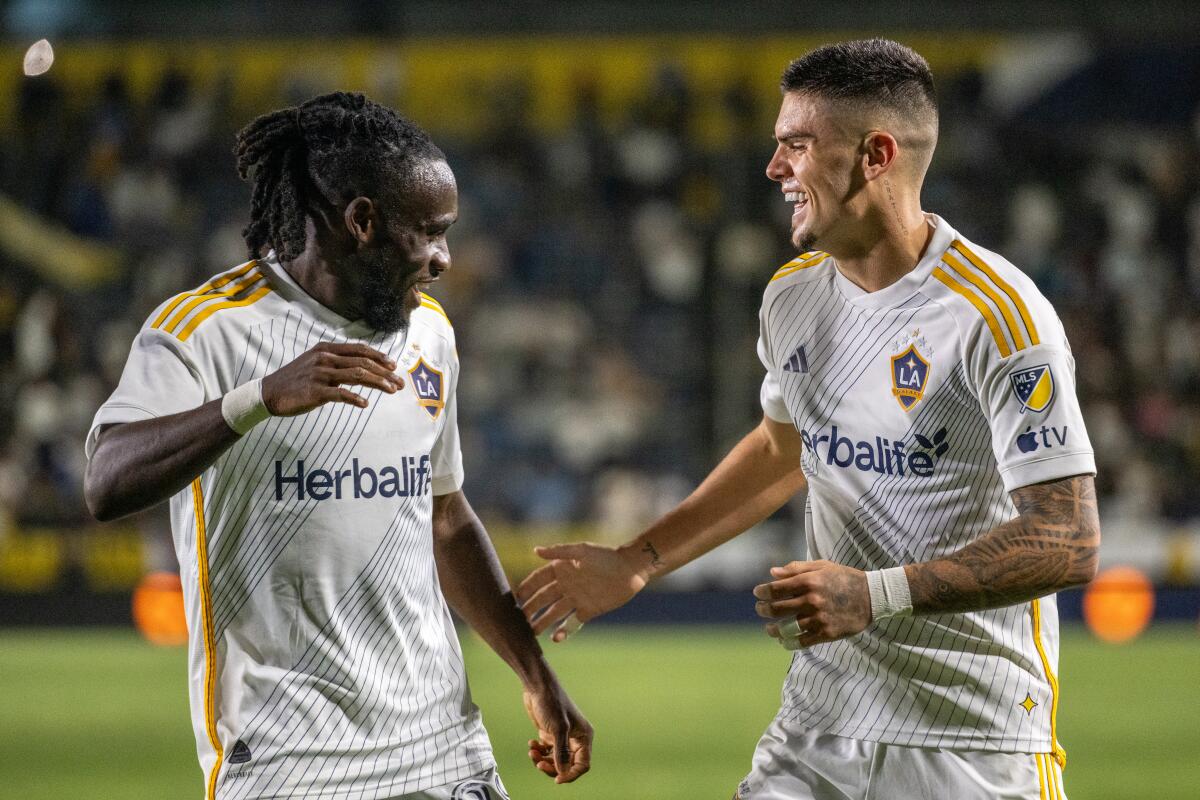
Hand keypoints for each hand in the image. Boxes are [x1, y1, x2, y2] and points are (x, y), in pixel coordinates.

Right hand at [261, 342, 403, 414]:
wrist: (269, 393)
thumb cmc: (296, 379)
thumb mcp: (316, 362)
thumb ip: (337, 361)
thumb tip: (362, 366)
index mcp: (326, 349)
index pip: (359, 349)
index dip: (380, 356)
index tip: (394, 366)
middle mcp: (325, 358)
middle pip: (363, 362)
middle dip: (385, 372)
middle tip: (400, 383)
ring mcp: (319, 374)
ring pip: (357, 375)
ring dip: (378, 383)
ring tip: (391, 391)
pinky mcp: (314, 392)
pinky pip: (340, 394)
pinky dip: (355, 398)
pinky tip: (365, 404)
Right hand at [516, 543, 646, 641]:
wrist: (631, 569)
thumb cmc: (606, 556)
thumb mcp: (582, 551)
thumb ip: (559, 552)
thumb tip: (535, 550)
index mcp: (562, 569)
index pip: (538, 580)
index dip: (526, 588)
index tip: (514, 598)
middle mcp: (566, 585)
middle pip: (543, 599)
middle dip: (531, 608)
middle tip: (519, 620)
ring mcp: (576, 598)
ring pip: (554, 613)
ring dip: (543, 622)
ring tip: (531, 633)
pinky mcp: (588, 610)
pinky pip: (572, 622)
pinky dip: (564, 630)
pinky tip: (555, 638)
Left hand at [523, 681, 592, 782]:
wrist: (537, 686)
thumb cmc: (551, 702)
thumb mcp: (558, 728)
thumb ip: (561, 752)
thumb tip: (563, 772)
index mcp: (584, 737)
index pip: (582, 764)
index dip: (571, 774)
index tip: (557, 779)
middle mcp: (575, 739)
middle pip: (567, 765)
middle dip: (552, 767)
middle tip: (539, 764)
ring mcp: (562, 737)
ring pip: (555, 760)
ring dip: (542, 760)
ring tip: (532, 753)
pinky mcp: (551, 735)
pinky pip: (546, 752)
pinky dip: (539, 752)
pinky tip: (532, 744)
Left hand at [753, 560, 871, 647]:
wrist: (872, 596)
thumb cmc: (844, 578)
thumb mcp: (821, 566)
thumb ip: (795, 569)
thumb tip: (772, 573)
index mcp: (809, 581)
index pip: (775, 589)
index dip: (762, 592)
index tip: (757, 593)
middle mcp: (812, 600)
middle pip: (777, 609)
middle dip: (763, 610)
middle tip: (760, 609)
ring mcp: (819, 618)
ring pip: (787, 628)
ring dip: (773, 630)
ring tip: (770, 629)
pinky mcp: (827, 633)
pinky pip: (802, 642)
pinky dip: (789, 643)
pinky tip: (784, 641)